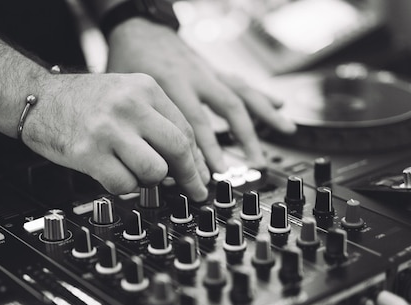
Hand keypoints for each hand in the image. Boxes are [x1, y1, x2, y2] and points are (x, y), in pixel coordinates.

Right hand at [23, 72, 209, 200]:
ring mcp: (109, 130)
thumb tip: (186, 161)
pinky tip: (114, 176)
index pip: (185, 129)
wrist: (36, 98)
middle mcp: (130, 106)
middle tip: (194, 191)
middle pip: (178, 149)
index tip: (201, 176)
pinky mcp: (89, 153)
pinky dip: (124, 188)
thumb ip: (155, 121)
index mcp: (145, 88)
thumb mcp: (126, 94)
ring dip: (151, 182)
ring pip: (155, 172)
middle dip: (190, 177)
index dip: (197, 159)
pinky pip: (124, 185)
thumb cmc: (82, 101)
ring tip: (137, 174)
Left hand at [106, 18, 296, 173]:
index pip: (193, 124)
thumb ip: (140, 121)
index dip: (205, 152)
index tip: (214, 172)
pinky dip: (261, 96)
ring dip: (265, 116)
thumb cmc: (128, 58)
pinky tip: (279, 106)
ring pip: (241, 94)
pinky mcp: (213, 71)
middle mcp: (194, 78)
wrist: (137, 26)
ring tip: (284, 132)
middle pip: (226, 110)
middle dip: (243, 139)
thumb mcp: (126, 91)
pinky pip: (242, 84)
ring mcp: (207, 73)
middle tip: (254, 163)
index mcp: (170, 84)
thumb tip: (150, 158)